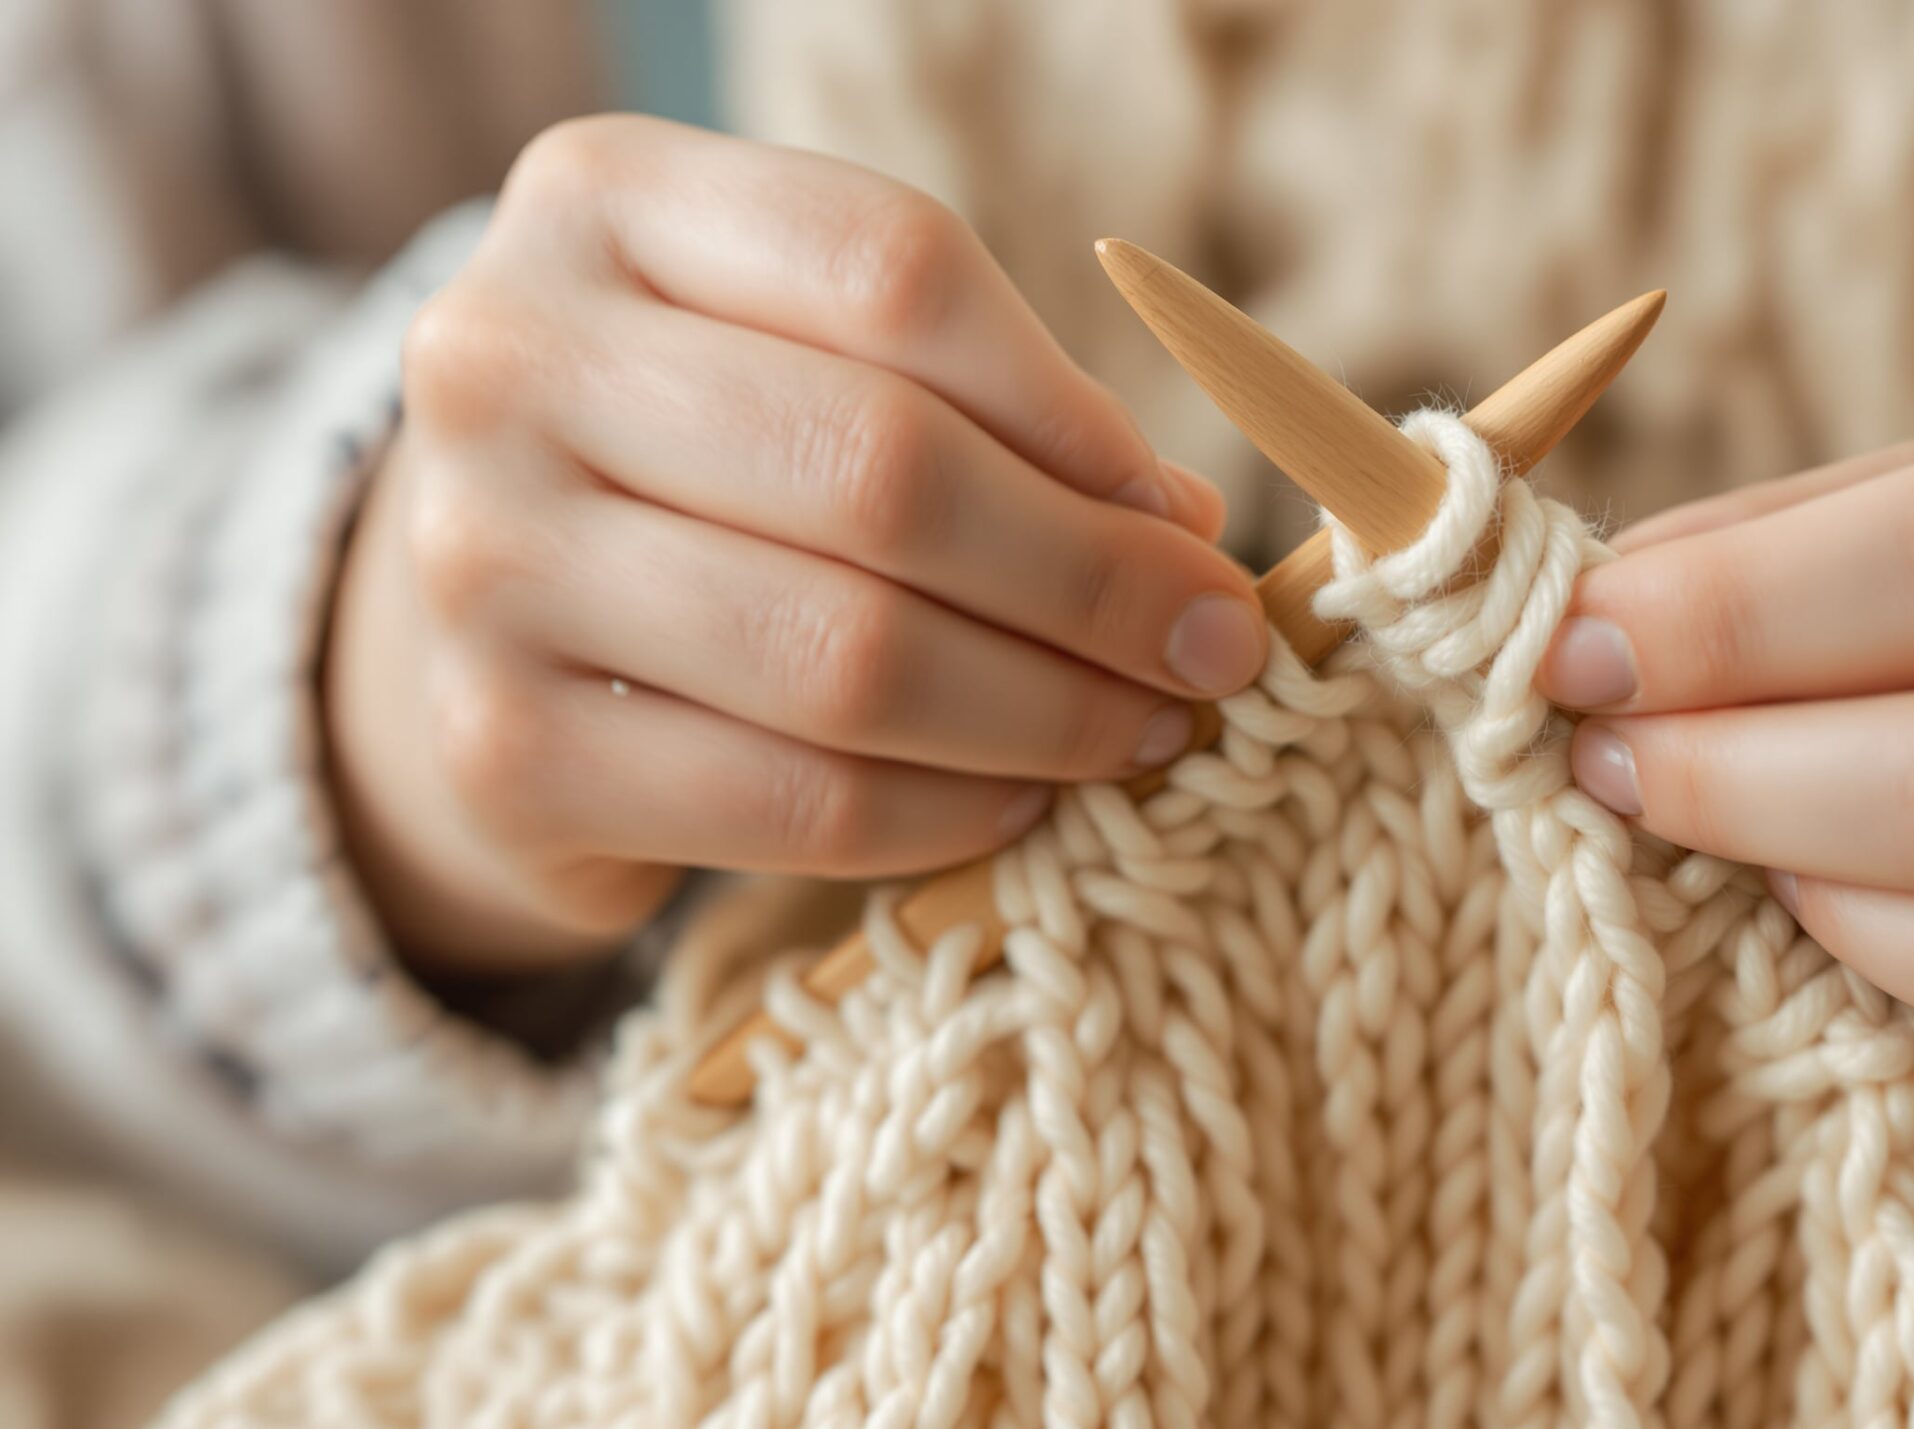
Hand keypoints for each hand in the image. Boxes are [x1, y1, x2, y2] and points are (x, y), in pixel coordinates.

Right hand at [326, 116, 1266, 973]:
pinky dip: (949, 814)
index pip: (892, 271)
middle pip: (880, 468)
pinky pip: (793, 802)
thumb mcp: (811, 363)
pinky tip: (1025, 801)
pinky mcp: (500, 751)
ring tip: (1144, 732)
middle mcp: (506, 358)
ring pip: (847, 655)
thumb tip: (1189, 540)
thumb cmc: (702, 462)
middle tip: (1214, 650)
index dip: (1071, 407)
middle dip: (1092, 581)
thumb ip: (986, 410)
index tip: (1184, 516)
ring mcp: (483, 559)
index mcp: (604, 201)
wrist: (478, 610)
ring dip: (1046, 712)